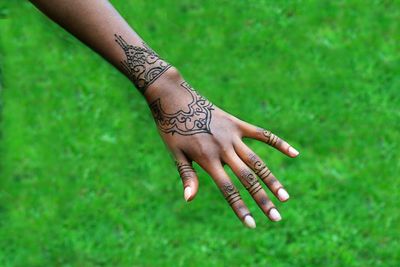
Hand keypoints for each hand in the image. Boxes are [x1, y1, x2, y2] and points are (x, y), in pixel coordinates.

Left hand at [145, 68, 299, 227]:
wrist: (175, 98)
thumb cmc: (172, 128)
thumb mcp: (175, 153)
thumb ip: (187, 176)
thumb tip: (189, 200)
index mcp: (207, 159)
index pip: (228, 189)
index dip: (240, 208)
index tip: (252, 225)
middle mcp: (223, 148)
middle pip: (248, 179)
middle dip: (263, 200)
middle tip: (277, 218)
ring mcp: (233, 135)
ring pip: (258, 161)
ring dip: (273, 180)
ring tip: (286, 197)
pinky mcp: (238, 123)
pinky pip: (262, 134)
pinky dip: (278, 143)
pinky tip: (294, 154)